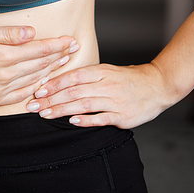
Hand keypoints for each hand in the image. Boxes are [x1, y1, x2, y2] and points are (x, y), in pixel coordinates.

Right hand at [0, 24, 78, 107]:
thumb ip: (7, 34)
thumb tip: (31, 33)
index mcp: (4, 56)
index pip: (39, 49)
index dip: (57, 45)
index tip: (71, 41)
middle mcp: (5, 75)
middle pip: (40, 65)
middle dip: (59, 56)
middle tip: (73, 50)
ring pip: (33, 80)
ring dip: (50, 71)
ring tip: (63, 64)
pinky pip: (20, 95)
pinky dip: (34, 88)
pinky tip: (41, 83)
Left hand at [26, 63, 174, 128]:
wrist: (158, 85)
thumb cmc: (129, 79)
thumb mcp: (108, 71)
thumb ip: (87, 76)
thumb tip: (60, 81)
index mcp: (101, 72)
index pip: (72, 77)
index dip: (54, 84)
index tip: (38, 90)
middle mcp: (106, 85)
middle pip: (73, 92)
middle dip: (51, 99)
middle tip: (34, 106)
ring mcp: (114, 101)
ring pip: (83, 104)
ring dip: (62, 110)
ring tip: (46, 114)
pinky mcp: (122, 116)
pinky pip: (101, 118)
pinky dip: (86, 120)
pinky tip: (72, 121)